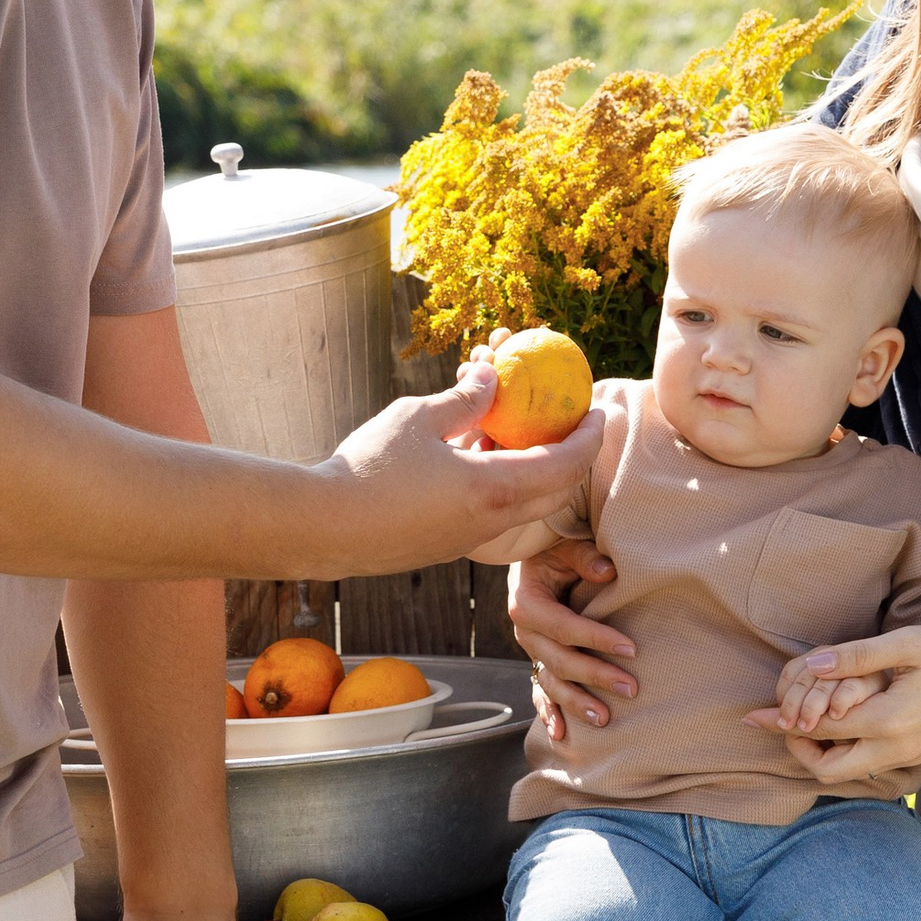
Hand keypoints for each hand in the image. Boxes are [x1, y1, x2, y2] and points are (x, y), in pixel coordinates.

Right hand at [319, 361, 601, 573]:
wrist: (322, 526)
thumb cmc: (368, 467)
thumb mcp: (417, 418)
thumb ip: (464, 399)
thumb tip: (492, 375)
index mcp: (492, 488)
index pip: (565, 464)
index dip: (589, 437)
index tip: (598, 411)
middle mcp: (490, 521)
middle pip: (554, 492)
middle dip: (573, 458)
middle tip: (572, 424)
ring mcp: (469, 539)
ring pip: (522, 505)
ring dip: (532, 470)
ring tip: (516, 432)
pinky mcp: (446, 546)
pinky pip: (491, 513)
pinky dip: (499, 485)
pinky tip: (474, 456)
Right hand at [509, 539, 639, 740]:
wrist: (534, 560)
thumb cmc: (553, 549)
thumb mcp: (564, 545)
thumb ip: (584, 556)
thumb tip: (608, 572)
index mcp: (527, 603)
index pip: (564, 627)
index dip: (596, 639)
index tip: (631, 649)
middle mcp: (525, 632)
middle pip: (560, 661)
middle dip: (595, 676)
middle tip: (631, 688)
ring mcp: (531, 651)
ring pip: (551, 683)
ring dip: (575, 704)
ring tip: (604, 719)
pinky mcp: (537, 661)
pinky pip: (540, 691)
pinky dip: (548, 713)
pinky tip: (561, 734)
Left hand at [744, 620, 920, 787]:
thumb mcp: (907, 644)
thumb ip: (854, 658)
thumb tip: (809, 666)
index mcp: (889, 721)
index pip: (819, 730)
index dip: (781, 721)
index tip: (753, 714)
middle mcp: (896, 748)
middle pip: (827, 769)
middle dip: (797, 748)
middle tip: (782, 721)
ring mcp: (909, 756)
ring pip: (848, 771)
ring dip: (822, 751)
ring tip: (807, 720)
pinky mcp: (919, 753)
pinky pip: (868, 764)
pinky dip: (845, 751)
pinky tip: (840, 723)